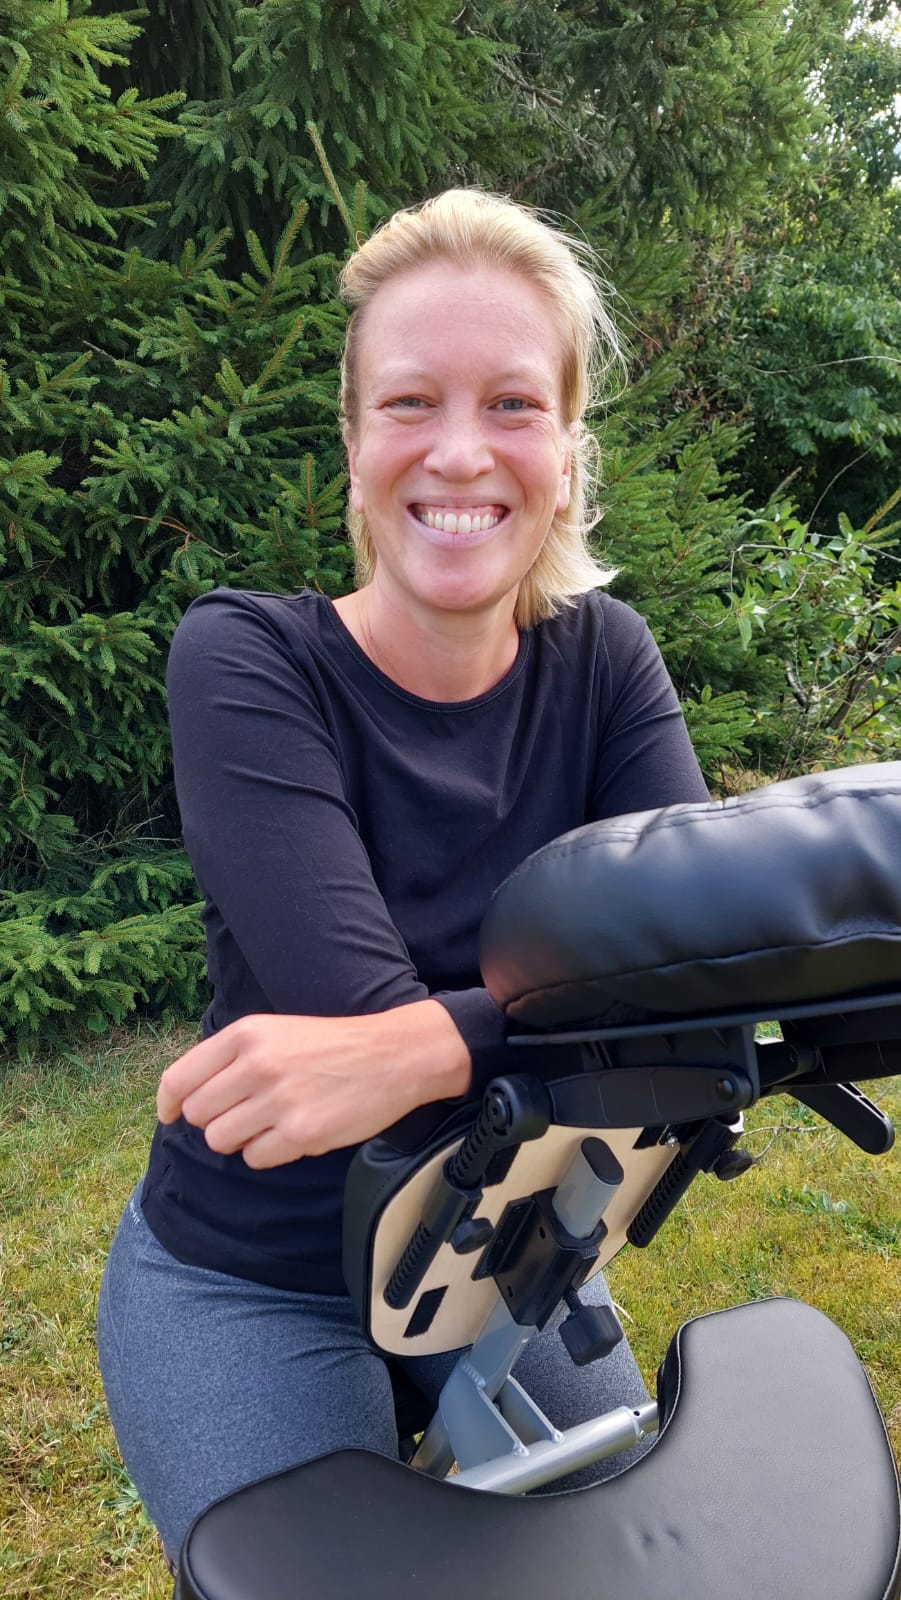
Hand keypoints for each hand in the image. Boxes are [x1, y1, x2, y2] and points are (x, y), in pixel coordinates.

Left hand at [156, 1002, 470, 1169]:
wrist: (393, 1056)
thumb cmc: (331, 1046)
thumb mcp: (276, 1031)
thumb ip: (230, 1057)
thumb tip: (183, 1098)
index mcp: (246, 1034)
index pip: (179, 1079)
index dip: (168, 1103)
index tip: (170, 1115)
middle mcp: (257, 1064)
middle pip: (198, 1115)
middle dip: (216, 1120)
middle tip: (247, 1112)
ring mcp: (279, 1100)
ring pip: (221, 1140)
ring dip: (240, 1139)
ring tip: (270, 1123)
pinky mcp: (301, 1133)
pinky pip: (256, 1158)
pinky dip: (268, 1153)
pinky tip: (293, 1132)